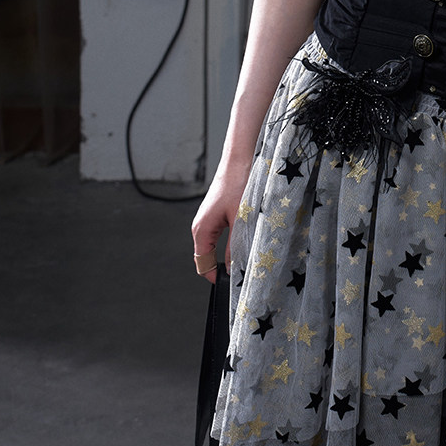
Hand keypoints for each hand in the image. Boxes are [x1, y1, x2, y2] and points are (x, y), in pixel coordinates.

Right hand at [190, 163, 248, 283]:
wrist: (240, 160)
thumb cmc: (239, 184)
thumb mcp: (241, 220)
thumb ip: (236, 247)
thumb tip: (234, 268)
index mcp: (201, 229)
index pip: (202, 264)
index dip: (215, 277)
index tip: (232, 285)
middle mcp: (201, 226)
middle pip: (205, 257)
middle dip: (220, 268)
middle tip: (241, 274)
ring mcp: (208, 220)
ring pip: (212, 247)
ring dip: (226, 255)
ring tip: (244, 260)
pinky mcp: (216, 214)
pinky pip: (218, 236)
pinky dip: (228, 244)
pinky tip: (243, 243)